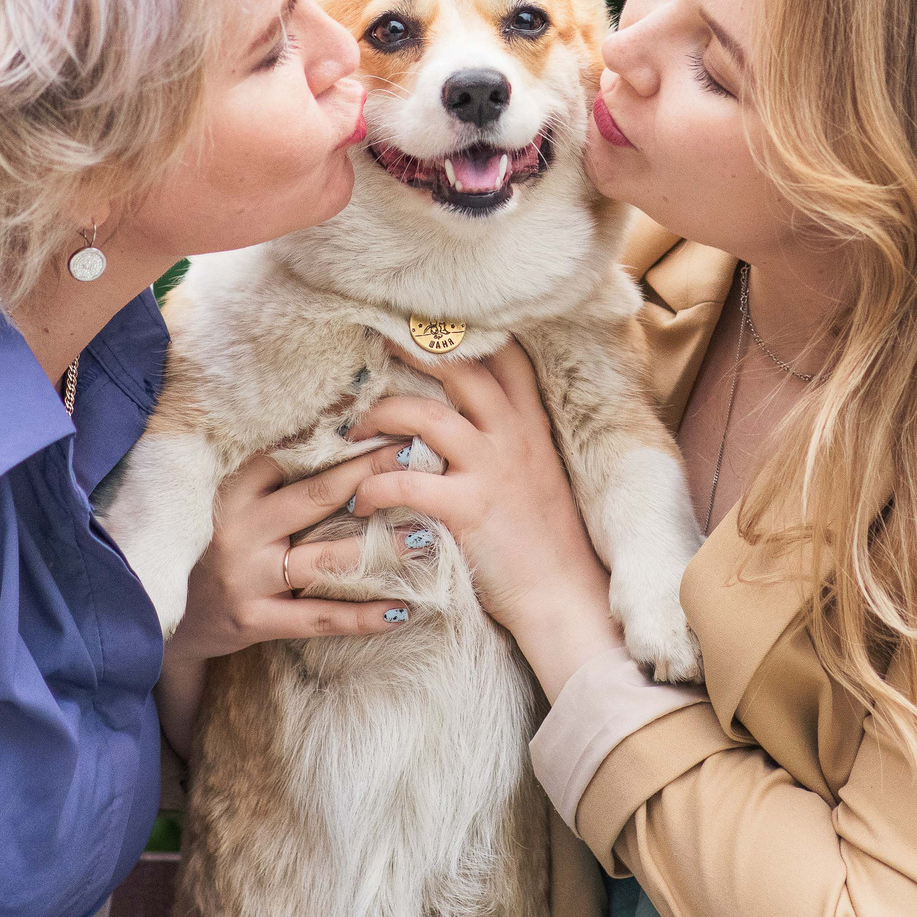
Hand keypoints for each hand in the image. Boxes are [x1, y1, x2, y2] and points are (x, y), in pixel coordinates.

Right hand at [165, 448, 415, 663]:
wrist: (154, 616)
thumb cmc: (204, 547)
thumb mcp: (220, 501)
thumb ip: (262, 474)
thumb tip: (324, 428)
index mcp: (231, 491)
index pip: (288, 453)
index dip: (335, 435)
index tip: (378, 416)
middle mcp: (239, 529)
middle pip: (317, 496)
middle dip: (369, 473)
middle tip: (415, 453)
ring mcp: (247, 576)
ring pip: (327, 558)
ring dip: (381, 549)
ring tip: (426, 537)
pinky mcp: (254, 619)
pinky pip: (320, 617)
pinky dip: (363, 616)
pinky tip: (402, 610)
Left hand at [348, 338, 625, 698]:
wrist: (564, 596)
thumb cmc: (546, 538)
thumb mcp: (538, 471)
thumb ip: (510, 437)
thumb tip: (464, 414)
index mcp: (530, 423)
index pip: (505, 355)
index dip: (465, 332)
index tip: (426, 320)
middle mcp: (512, 436)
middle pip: (460, 368)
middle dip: (412, 350)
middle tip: (373, 344)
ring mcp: (491, 470)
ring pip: (426, 416)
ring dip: (380, 415)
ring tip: (351, 429)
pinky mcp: (469, 510)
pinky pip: (406, 483)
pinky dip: (373, 486)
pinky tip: (358, 499)